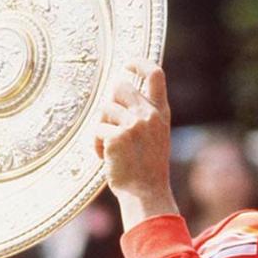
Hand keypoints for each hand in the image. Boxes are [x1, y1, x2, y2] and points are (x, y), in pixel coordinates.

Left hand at [95, 59, 177, 230]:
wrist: (146, 193)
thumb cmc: (147, 167)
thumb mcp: (156, 136)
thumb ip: (145, 115)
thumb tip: (120, 93)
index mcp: (161, 113)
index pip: (156, 74)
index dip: (140, 63)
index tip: (128, 64)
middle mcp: (148, 115)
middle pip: (120, 86)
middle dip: (110, 102)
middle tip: (112, 124)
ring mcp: (133, 124)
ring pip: (104, 109)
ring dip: (102, 128)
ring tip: (112, 149)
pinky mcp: (116, 136)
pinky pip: (96, 129)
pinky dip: (97, 145)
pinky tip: (107, 158)